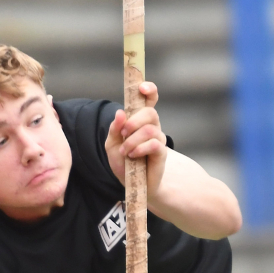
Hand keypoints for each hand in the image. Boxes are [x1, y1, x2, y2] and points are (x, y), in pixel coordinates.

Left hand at [105, 82, 167, 196]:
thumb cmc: (124, 163)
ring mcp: (158, 139)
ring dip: (133, 140)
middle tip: (123, 133)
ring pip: (150, 129)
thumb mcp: (112, 145)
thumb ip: (114, 129)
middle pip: (150, 112)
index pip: (150, 100)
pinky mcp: (161, 153)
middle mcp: (152, 127)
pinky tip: (133, 156)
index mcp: (140, 120)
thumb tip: (120, 113)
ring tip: (126, 152)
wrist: (132, 185)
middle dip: (134, 121)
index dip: (149, 90)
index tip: (142, 88)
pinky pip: (154, 144)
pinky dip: (140, 148)